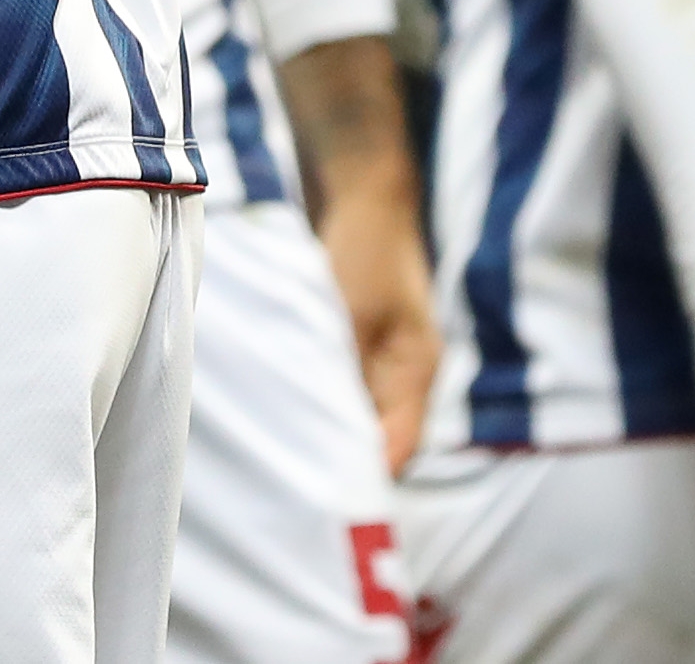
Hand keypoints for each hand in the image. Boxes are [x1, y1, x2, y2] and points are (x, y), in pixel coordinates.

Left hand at [286, 35, 439, 472]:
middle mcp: (402, 373)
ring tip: (283, 469)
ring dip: (323, 434)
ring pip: (354, 416)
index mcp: (416, 370)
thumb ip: (342, 364)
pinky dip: (313, 402)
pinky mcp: (353, 344)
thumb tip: (324, 422)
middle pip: (378, 440)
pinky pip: (335, 388)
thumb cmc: (365, 245)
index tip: (333, 507)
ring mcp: (379, 359)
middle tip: (296, 500)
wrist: (362, 187)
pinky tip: (279, 416)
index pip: (399, 446)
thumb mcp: (352, 308)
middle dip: (342, 466)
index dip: (368, 478)